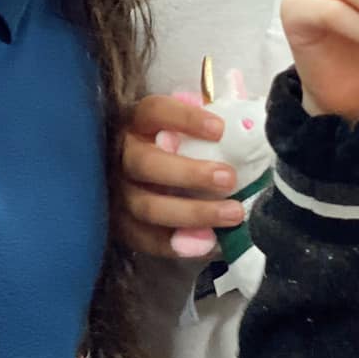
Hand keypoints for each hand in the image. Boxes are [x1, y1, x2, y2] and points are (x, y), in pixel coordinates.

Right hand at [119, 93, 243, 258]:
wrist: (136, 179)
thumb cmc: (171, 145)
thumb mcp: (179, 126)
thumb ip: (200, 125)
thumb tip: (242, 127)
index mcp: (136, 122)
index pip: (155, 112)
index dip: (185, 119)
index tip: (220, 129)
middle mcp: (120, 156)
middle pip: (146, 164)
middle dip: (190, 173)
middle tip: (228, 179)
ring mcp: (116, 194)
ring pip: (147, 207)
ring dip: (193, 214)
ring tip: (233, 214)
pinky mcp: (120, 226)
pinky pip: (146, 240)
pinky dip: (180, 245)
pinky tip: (212, 243)